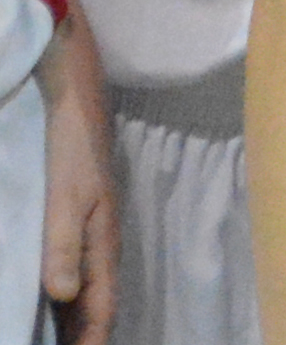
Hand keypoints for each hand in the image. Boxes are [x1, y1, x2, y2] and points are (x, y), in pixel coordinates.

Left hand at [40, 27, 117, 344]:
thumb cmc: (70, 153)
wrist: (75, 105)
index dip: (92, 340)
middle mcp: (98, 247)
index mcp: (101, 246)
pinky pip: (70, 272)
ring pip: (82, 291)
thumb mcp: (63, 199)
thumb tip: (61, 296)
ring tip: (54, 339)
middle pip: (94, 306)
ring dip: (71, 320)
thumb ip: (62, 247)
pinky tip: (44, 302)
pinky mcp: (75, 223)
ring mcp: (88, 235)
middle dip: (84, 335)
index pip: (101, 309)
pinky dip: (61, 298)